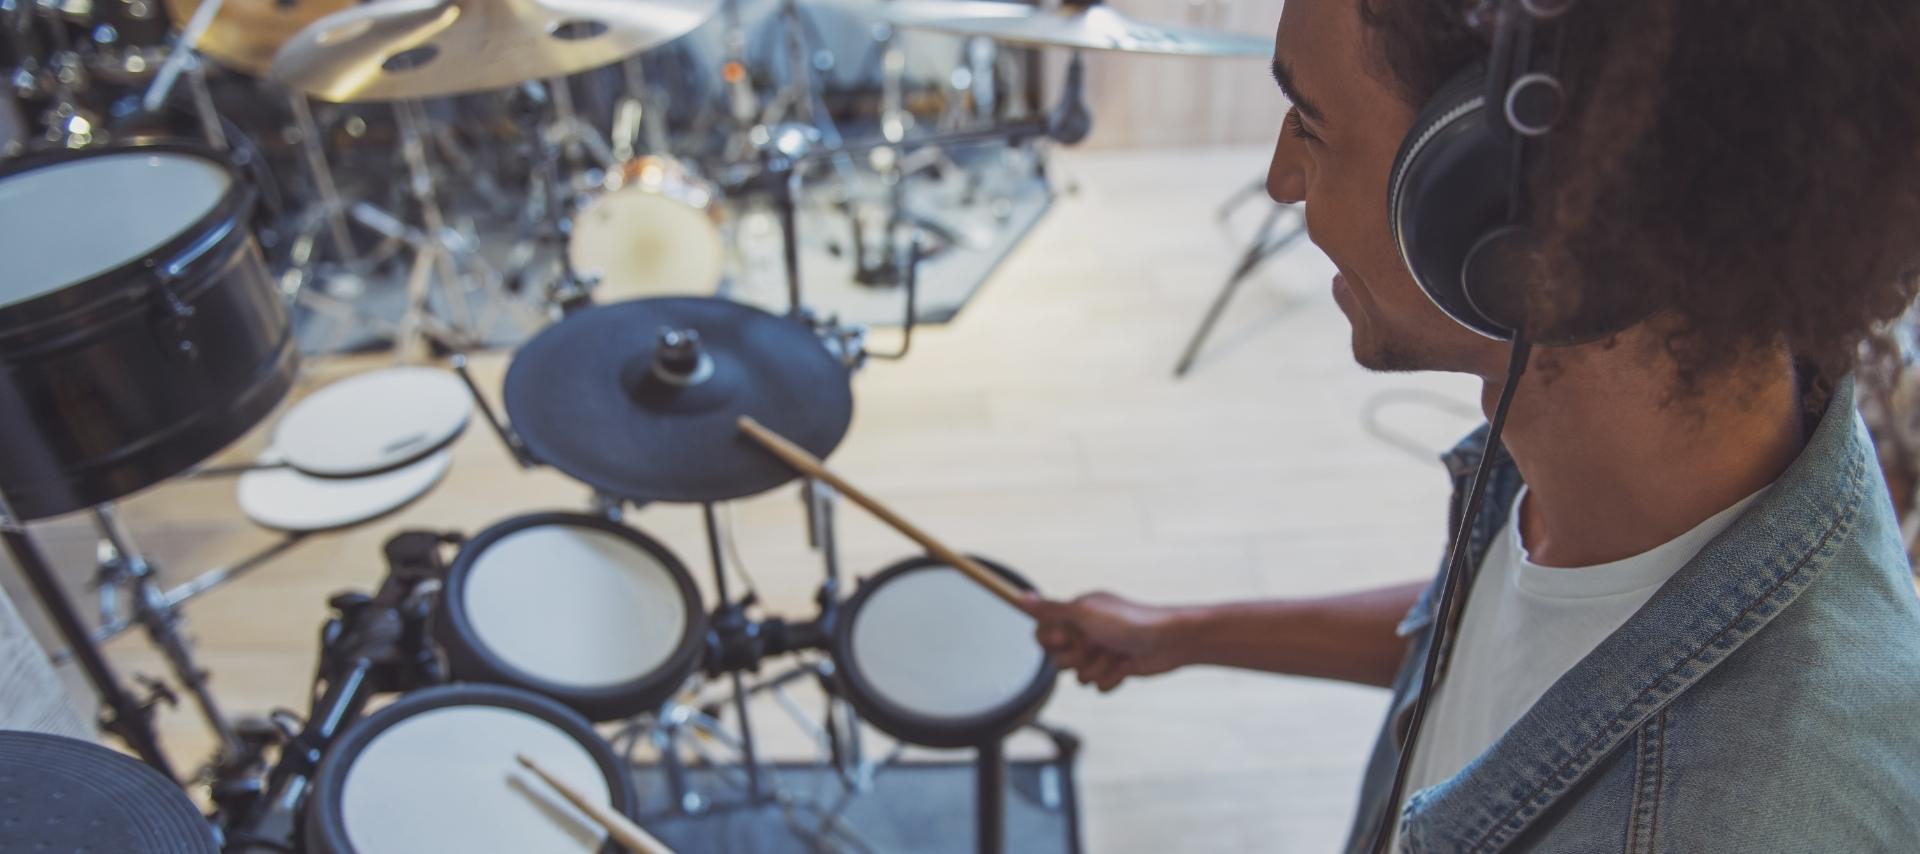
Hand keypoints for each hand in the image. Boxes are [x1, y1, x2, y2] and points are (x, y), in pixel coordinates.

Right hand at [1025, 591, 1187, 691]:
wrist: (1169, 642)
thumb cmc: (1129, 623)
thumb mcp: (1084, 613)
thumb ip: (1051, 610)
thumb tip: (1021, 597)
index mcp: (1077, 613)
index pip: (1044, 633)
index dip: (1052, 641)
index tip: (1067, 637)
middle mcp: (1086, 632)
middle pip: (1058, 658)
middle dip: (1076, 658)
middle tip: (1096, 646)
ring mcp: (1101, 651)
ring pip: (1078, 676)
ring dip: (1096, 668)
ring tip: (1116, 656)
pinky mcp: (1116, 669)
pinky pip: (1098, 686)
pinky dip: (1111, 679)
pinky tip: (1126, 667)